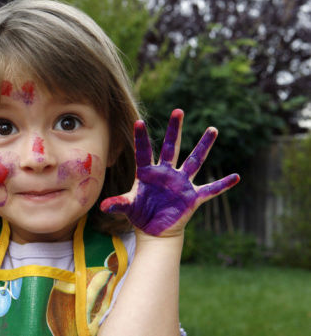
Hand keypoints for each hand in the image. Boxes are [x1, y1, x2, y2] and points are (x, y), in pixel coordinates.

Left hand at [101, 109, 239, 236]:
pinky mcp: (192, 197)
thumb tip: (103, 206)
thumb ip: (118, 204)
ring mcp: (181, 183)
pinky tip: (236, 177)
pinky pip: (210, 190)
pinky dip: (223, 185)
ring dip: (203, 146)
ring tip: (212, 129)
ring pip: (194, 161)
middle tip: (177, 110)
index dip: (141, 138)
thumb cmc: (140, 215)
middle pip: (171, 147)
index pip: (144, 151)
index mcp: (148, 173)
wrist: (155, 230)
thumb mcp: (128, 208)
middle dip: (174, 130)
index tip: (138, 121)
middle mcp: (166, 173)